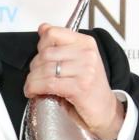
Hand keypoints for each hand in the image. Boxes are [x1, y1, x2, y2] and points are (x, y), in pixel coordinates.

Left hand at [24, 24, 123, 139]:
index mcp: (86, 43)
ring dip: (32, 80)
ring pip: (44, 69)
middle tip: (35, 76)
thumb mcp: (79, 61)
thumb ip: (61, 45)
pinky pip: (48, 83)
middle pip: (45, 53)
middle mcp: (87, 54)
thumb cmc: (90, 88)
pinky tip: (33, 92)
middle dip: (34, 67)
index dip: (40, 45)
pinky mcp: (79, 87)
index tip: (40, 56)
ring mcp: (85, 70)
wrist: (106, 111)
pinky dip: (35, 88)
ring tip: (33, 86)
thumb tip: (43, 28)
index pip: (53, 33)